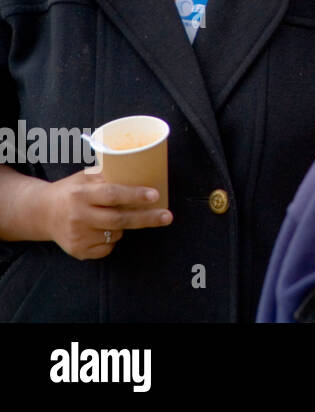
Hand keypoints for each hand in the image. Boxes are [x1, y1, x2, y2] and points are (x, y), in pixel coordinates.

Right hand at [42, 171, 171, 260]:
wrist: (41, 213)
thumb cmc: (71, 191)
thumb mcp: (86, 177)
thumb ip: (109, 175)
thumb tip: (143, 169)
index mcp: (80, 194)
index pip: (112, 195)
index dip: (135, 195)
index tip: (155, 195)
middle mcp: (78, 216)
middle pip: (119, 220)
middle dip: (146, 218)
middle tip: (167, 216)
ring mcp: (77, 236)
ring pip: (116, 234)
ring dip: (124, 226)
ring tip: (114, 216)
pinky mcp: (78, 251)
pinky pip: (108, 247)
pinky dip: (112, 239)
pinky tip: (102, 229)